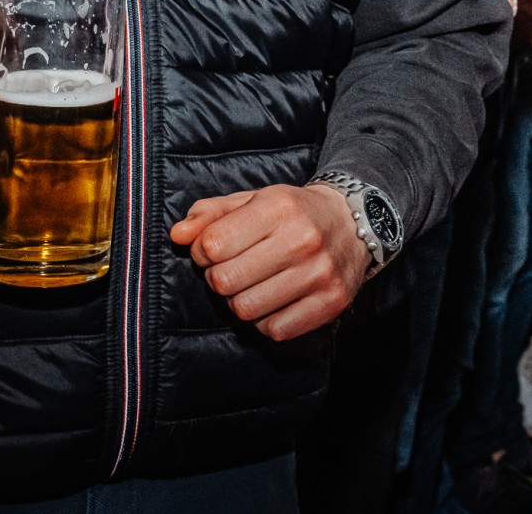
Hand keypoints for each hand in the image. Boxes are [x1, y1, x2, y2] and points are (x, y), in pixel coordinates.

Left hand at [171, 184, 368, 340]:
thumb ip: (209, 215)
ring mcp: (320, 273)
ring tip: (254, 284)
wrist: (354, 222)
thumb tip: (178, 236)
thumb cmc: (292, 213)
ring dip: (241, 301)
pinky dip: (266, 320)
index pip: (213, 245)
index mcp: (279, 207)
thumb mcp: (252, 201)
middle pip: (225, 281)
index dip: (203, 251)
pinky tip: (275, 300)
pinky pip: (275, 330)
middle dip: (220, 277)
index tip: (216, 248)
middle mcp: (303, 239)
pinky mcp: (331, 302)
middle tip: (234, 268)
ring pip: (246, 309)